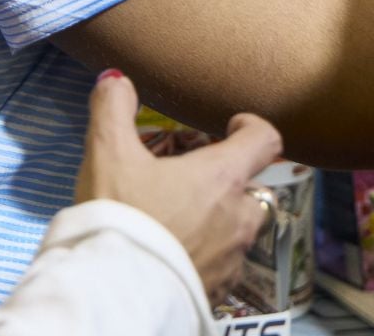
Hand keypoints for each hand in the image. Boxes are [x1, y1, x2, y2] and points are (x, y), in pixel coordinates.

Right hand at [76, 70, 283, 296]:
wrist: (115, 295)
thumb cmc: (121, 218)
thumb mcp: (107, 155)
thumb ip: (113, 110)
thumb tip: (115, 79)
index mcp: (222, 177)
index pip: (265, 139)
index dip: (252, 127)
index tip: (231, 126)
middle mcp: (238, 216)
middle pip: (255, 189)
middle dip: (233, 183)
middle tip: (196, 181)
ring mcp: (233, 258)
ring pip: (242, 231)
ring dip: (223, 222)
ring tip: (184, 222)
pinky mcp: (219, 291)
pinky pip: (225, 268)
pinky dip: (209, 258)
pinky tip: (178, 257)